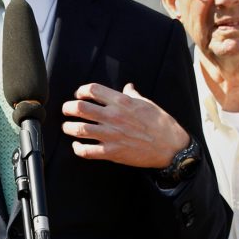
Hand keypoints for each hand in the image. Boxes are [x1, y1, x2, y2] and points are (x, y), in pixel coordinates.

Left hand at [62, 83, 189, 168]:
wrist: (171, 147)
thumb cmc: (161, 123)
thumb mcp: (147, 103)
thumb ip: (133, 94)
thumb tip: (128, 87)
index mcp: (122, 102)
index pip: (93, 90)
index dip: (81, 90)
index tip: (79, 94)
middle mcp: (114, 116)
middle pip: (80, 108)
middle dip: (68, 108)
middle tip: (66, 110)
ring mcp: (112, 135)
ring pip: (80, 129)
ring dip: (69, 127)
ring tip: (67, 127)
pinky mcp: (112, 152)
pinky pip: (88, 151)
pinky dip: (78, 149)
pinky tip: (77, 146)